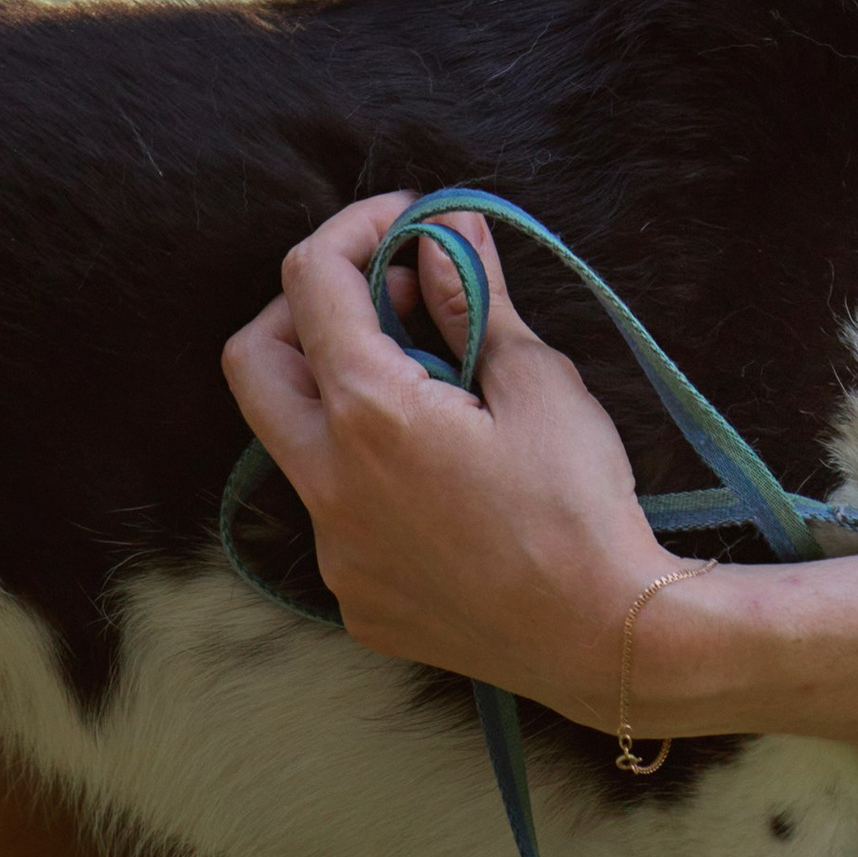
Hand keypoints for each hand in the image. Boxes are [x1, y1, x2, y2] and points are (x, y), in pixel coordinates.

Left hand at [221, 195, 670, 719]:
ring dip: (343, 394)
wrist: (603, 637)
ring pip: (297, 444)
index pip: (312, 284)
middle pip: (254, 361)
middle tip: (386, 296)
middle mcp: (327, 484)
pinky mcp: (355, 599)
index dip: (356, 228)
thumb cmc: (580, 504)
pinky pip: (336, 515)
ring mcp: (333, 552)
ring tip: (436, 388)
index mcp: (369, 415)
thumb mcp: (538, 382)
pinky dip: (373, 471)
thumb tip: (444, 232)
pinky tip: (449, 480)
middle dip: (307, 308)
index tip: (410, 220)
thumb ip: (474, 302)